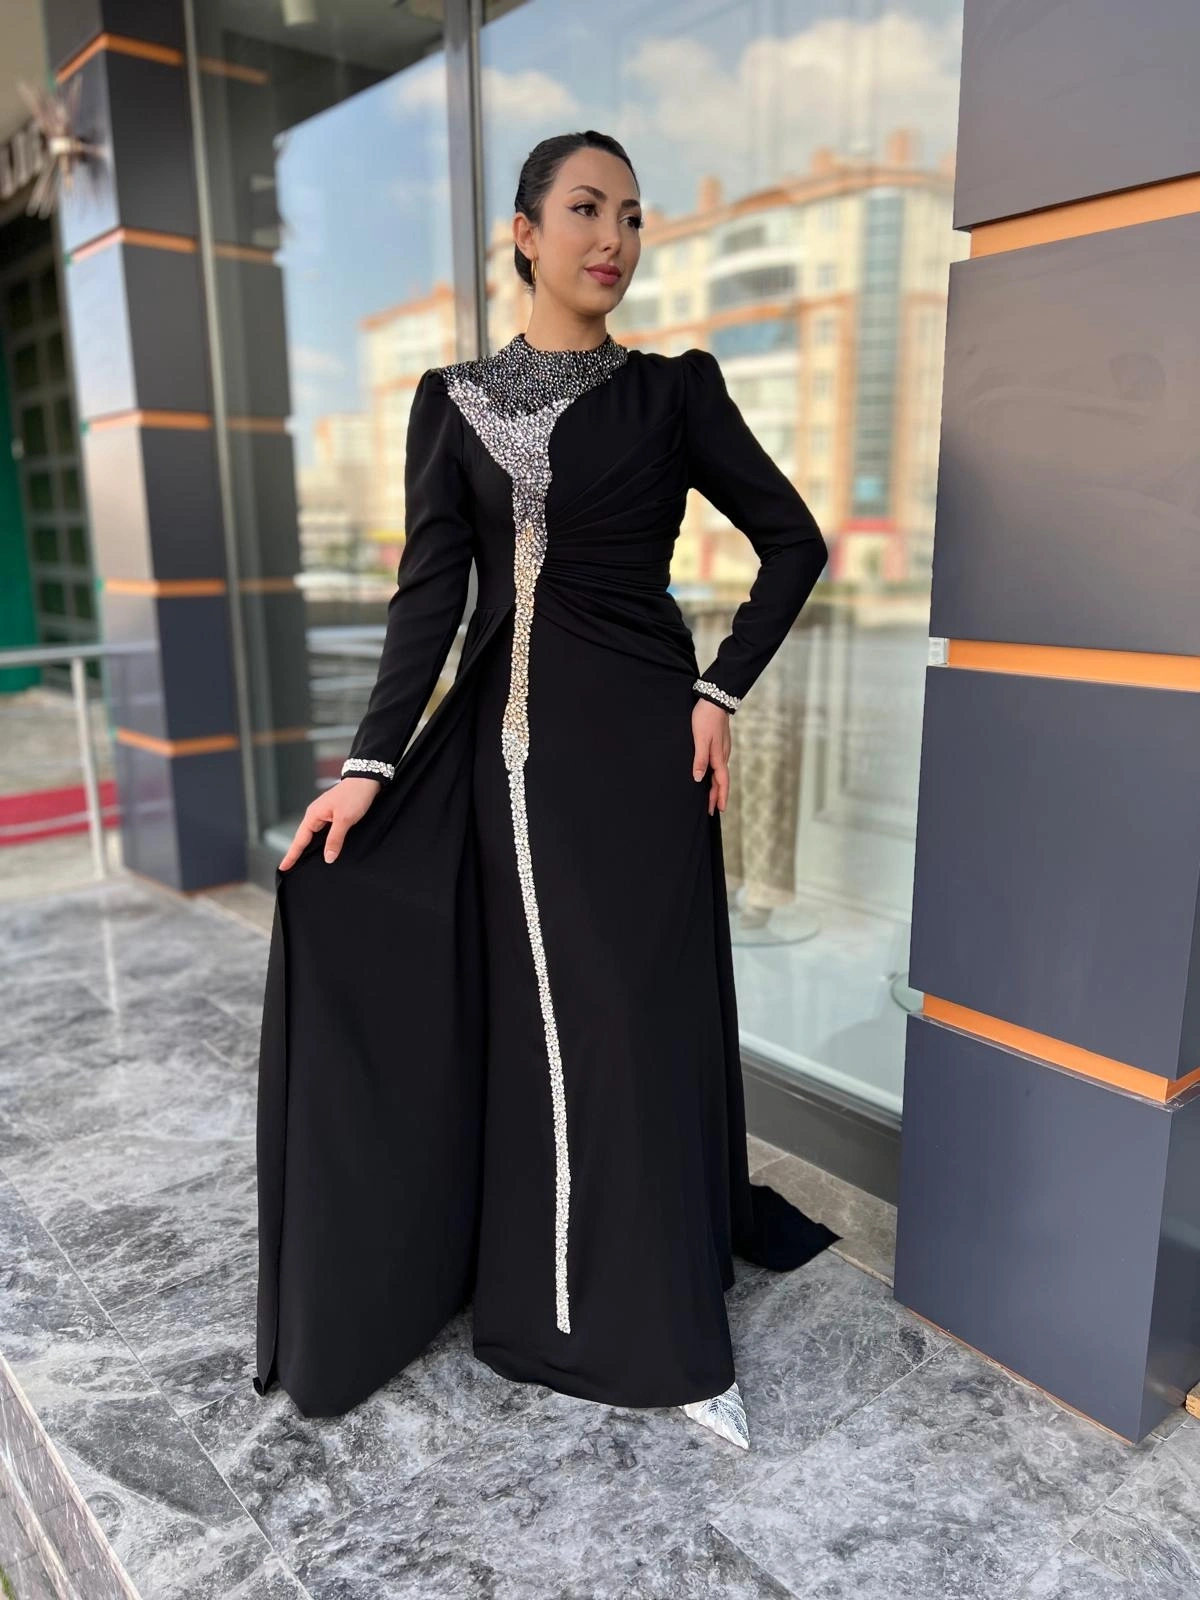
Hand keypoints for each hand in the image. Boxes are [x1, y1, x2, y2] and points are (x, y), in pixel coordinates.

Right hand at [278, 776, 382, 869]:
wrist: (367, 779)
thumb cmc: (355, 795)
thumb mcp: (344, 820)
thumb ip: (335, 839)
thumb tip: (328, 857)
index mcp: (313, 815)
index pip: (299, 839)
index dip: (292, 854)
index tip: (284, 867)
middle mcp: (316, 814)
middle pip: (303, 838)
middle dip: (296, 852)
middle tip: (289, 868)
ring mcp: (324, 814)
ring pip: (313, 835)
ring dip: (308, 847)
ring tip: (301, 862)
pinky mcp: (333, 814)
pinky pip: (322, 832)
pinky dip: (319, 841)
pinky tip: (322, 848)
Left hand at [691, 698, 731, 815]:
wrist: (714, 699)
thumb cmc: (706, 718)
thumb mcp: (700, 739)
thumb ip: (700, 759)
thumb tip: (698, 779)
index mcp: (719, 756)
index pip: (722, 782)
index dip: (720, 796)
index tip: (719, 810)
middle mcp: (723, 755)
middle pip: (721, 780)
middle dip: (717, 795)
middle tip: (712, 809)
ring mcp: (722, 749)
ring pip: (720, 772)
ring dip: (717, 786)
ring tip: (712, 797)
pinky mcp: (719, 744)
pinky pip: (719, 765)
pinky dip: (715, 775)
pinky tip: (711, 775)